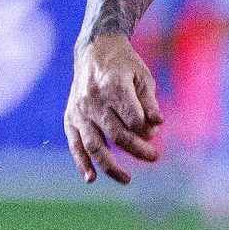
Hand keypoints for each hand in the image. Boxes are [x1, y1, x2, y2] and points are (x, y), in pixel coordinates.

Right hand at [65, 31, 162, 183]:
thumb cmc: (124, 65)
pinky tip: (91, 178)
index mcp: (114, 86)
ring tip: (126, 179)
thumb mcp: (142, 75)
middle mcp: (94, 100)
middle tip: (155, 157)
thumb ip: (149, 101)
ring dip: (110, 166)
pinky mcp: (70, 118)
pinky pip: (75, 144)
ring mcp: (80, 111)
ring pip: (94, 144)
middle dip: (137, 149)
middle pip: (116, 134)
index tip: (155, 130)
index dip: (147, 130)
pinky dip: (82, 162)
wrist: (94, 51)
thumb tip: (158, 122)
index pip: (132, 118)